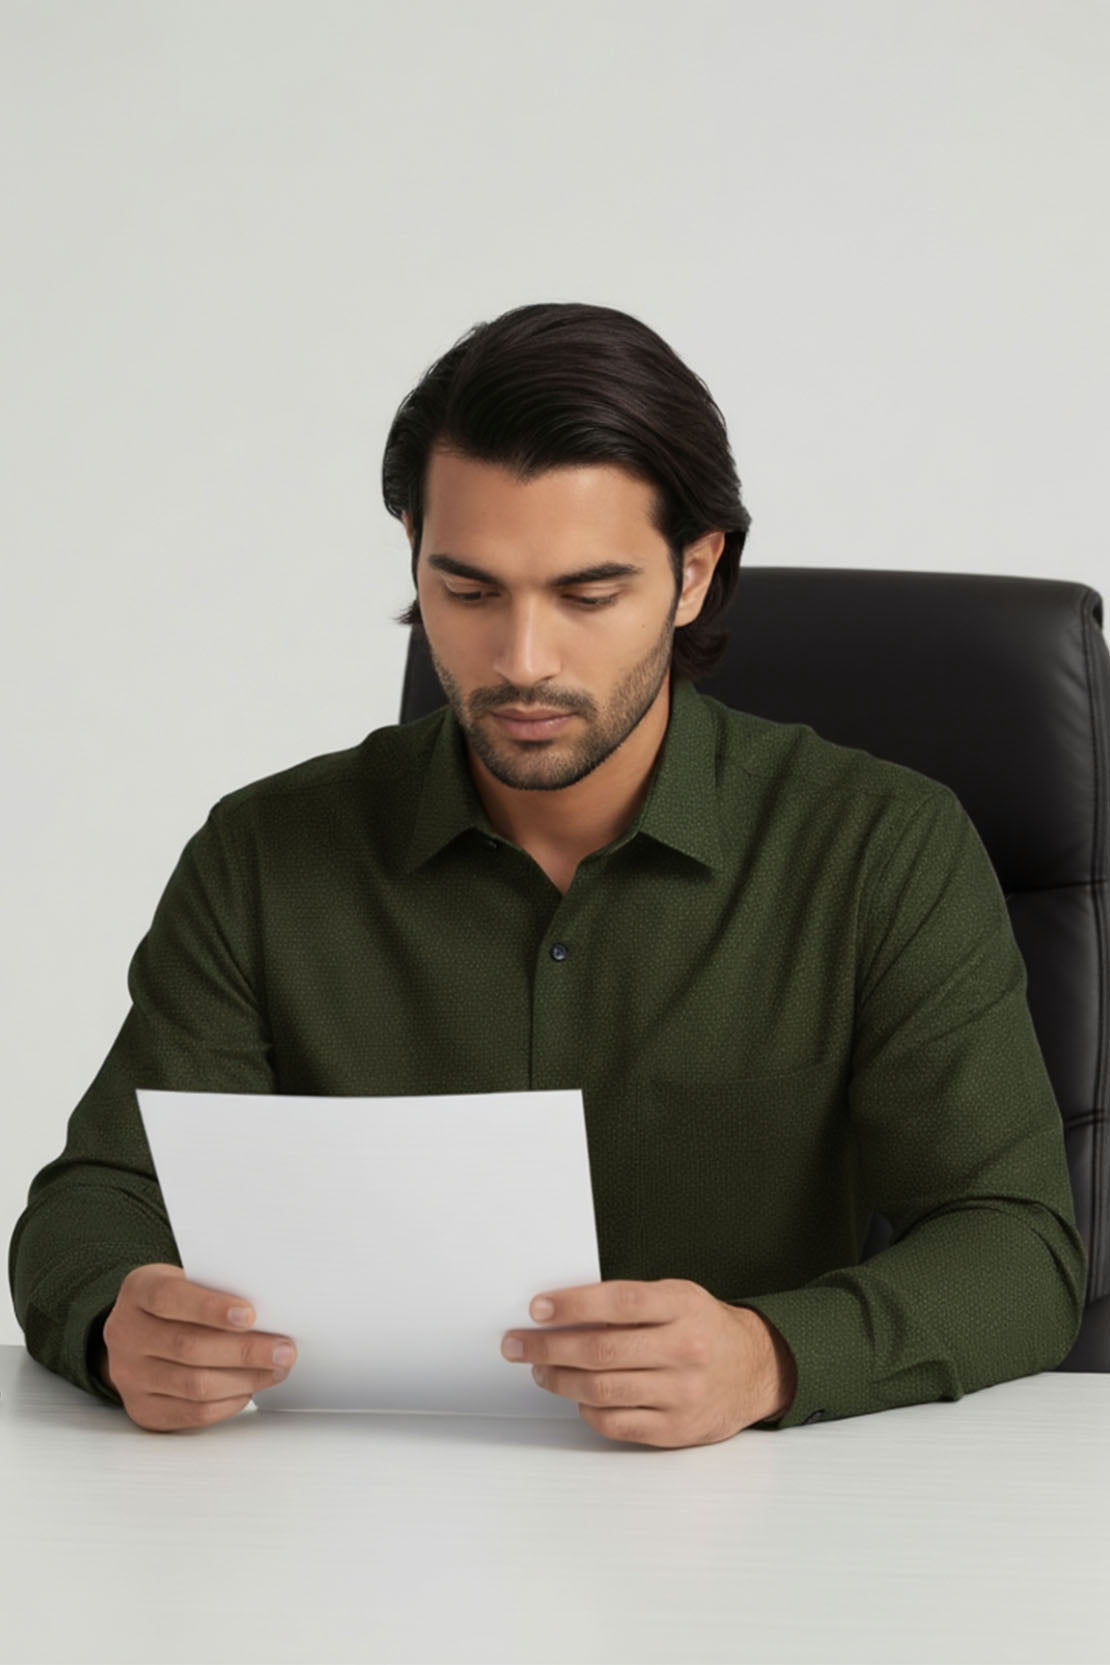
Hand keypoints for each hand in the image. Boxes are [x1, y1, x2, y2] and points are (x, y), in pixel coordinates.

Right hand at [98, 1264, 297, 1432]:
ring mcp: (129, 1376)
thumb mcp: (189, 1280)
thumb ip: (218, 1289)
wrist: (140, 1331)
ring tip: (276, 1370)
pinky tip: (250, 1388)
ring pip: (194, 1384)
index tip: (250, 1315)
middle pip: (188, 1347)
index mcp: (138, 1291)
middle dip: (245, 1350)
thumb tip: (272, 1312)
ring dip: (245, 1378)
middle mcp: (125, 1333)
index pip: (169, 1298)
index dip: (210, 1308)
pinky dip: (228, 1402)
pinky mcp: (143, 1409)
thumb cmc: (179, 1302)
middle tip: (284, 1350)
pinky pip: (192, 1413)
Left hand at [501, 1277, 795, 1447]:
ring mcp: (682, 1394)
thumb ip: (629, 1303)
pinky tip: (575, 1395)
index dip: (572, 1305)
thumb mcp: (677, 1297)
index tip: (537, 1308)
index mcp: (683, 1307)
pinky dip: (586, 1409)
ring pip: (601, 1390)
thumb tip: (562, 1311)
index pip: (618, 1303)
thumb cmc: (702, 1327)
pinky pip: (615, 1423)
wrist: (754, 1369)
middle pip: (601, 1351)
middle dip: (548, 1346)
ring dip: (558, 1379)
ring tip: (539, 1368)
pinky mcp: (676, 1429)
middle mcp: (685, 1351)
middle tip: (516, 1343)